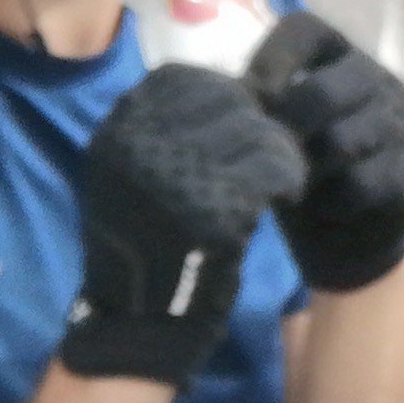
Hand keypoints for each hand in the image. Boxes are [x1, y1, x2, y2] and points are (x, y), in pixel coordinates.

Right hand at [57, 66, 307, 382]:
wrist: (137, 324)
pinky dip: (289, 178)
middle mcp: (136, 149)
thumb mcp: (128, 176)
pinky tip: (288, 195)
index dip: (220, 92)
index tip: (239, 117)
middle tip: (272, 146)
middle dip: (256, 118)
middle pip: (224, 98)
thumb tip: (225, 82)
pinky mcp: (211, 213)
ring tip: (284, 173)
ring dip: (280, 149)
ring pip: (256, 130)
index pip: (179, 78)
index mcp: (114, 134)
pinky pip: (272, 170)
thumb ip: (160, 128)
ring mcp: (172, 180)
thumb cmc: (142, 247)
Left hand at [250, 12, 403, 293]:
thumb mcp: (277, 131)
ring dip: (307, 172)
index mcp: (341, 59)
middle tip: (266, 158)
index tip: (250, 97)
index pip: (305, 29)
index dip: (271, 59)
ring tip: (295, 187)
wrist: (346, 237)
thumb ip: (260, 108)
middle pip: (323, 92)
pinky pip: (361, 185)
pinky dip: (332, 203)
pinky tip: (326, 210)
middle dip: (284, 130)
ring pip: (341, 143)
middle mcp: (381, 83)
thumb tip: (231, 100)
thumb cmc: (300, 171)